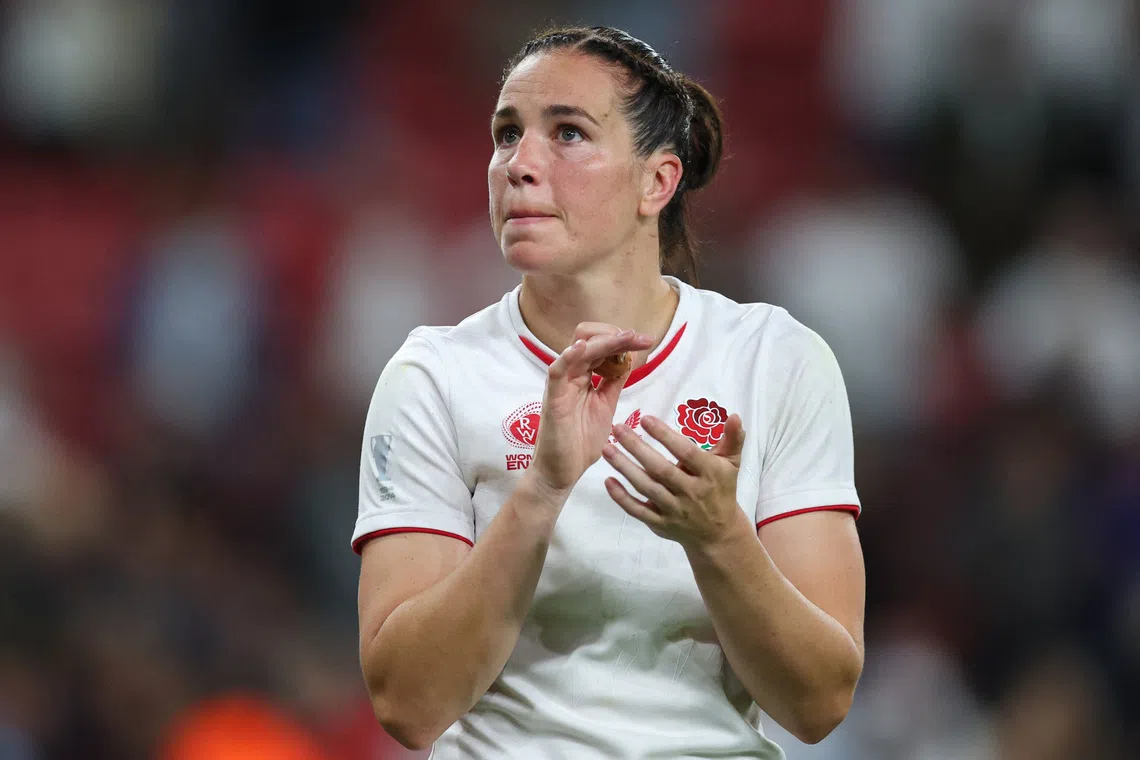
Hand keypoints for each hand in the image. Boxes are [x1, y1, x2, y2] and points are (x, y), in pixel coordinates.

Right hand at [528, 323, 654, 494]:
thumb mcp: (605, 406)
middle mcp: (571, 375)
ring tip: (626, 338)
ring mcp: (561, 385)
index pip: (601, 346)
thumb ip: (613, 383)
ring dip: (603, 339)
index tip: (647, 340)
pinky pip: (556, 371)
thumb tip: (628, 360)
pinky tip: (582, 347)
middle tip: (639, 338)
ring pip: (577, 348)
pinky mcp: (553, 399)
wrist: (563, 472)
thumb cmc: (580, 442)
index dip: (623, 340)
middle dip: (616, 334)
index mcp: (583, 376)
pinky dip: (568, 356)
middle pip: (588, 338)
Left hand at [602, 413, 750, 548]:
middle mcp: (691, 493)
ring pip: (646, 488)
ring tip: (607, 449)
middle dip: (637, 448)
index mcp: (709, 474)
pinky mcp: (660, 524)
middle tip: (617, 428)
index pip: (686, 452)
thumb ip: (732, 439)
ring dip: (624, 468)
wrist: (718, 534)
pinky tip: (608, 480)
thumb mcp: (731, 464)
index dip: (665, 436)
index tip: (645, 419)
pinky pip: (638, 511)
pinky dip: (621, 498)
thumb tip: (734, 416)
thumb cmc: (722, 490)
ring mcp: (674, 510)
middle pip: (660, 469)